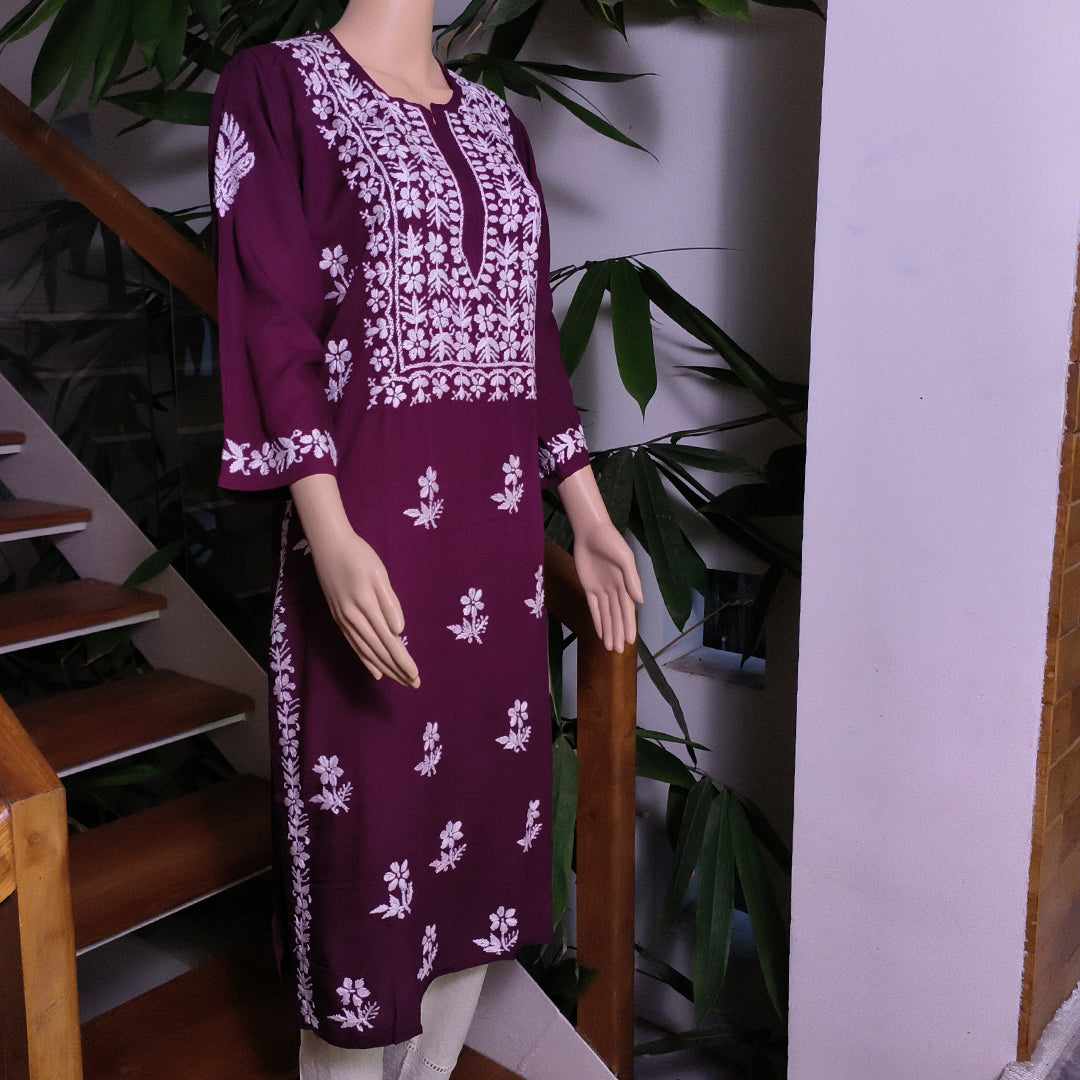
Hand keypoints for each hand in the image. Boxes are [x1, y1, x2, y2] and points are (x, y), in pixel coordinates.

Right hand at [290, 473, 419, 686]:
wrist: (328, 545)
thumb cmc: (359, 555)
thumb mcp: (379, 574)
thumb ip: (389, 602)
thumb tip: (398, 631)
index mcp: (367, 607)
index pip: (389, 642)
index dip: (403, 661)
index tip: (416, 676)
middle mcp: (353, 619)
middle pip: (379, 652)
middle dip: (397, 670)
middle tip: (414, 684)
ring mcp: (344, 620)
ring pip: (366, 652)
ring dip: (384, 669)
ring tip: (399, 681)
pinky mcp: (339, 618)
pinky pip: (354, 645)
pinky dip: (366, 660)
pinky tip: (375, 671)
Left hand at [557, 466, 643, 651]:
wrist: (591, 531)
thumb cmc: (611, 541)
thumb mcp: (624, 558)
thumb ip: (632, 579)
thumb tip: (640, 601)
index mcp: (626, 584)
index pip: (627, 610)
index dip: (628, 626)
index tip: (630, 642)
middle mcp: (615, 589)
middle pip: (617, 616)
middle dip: (618, 633)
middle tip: (617, 651)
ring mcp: (602, 589)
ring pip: (606, 615)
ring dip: (608, 631)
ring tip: (610, 647)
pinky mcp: (589, 587)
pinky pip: (593, 607)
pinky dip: (597, 620)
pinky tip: (599, 633)